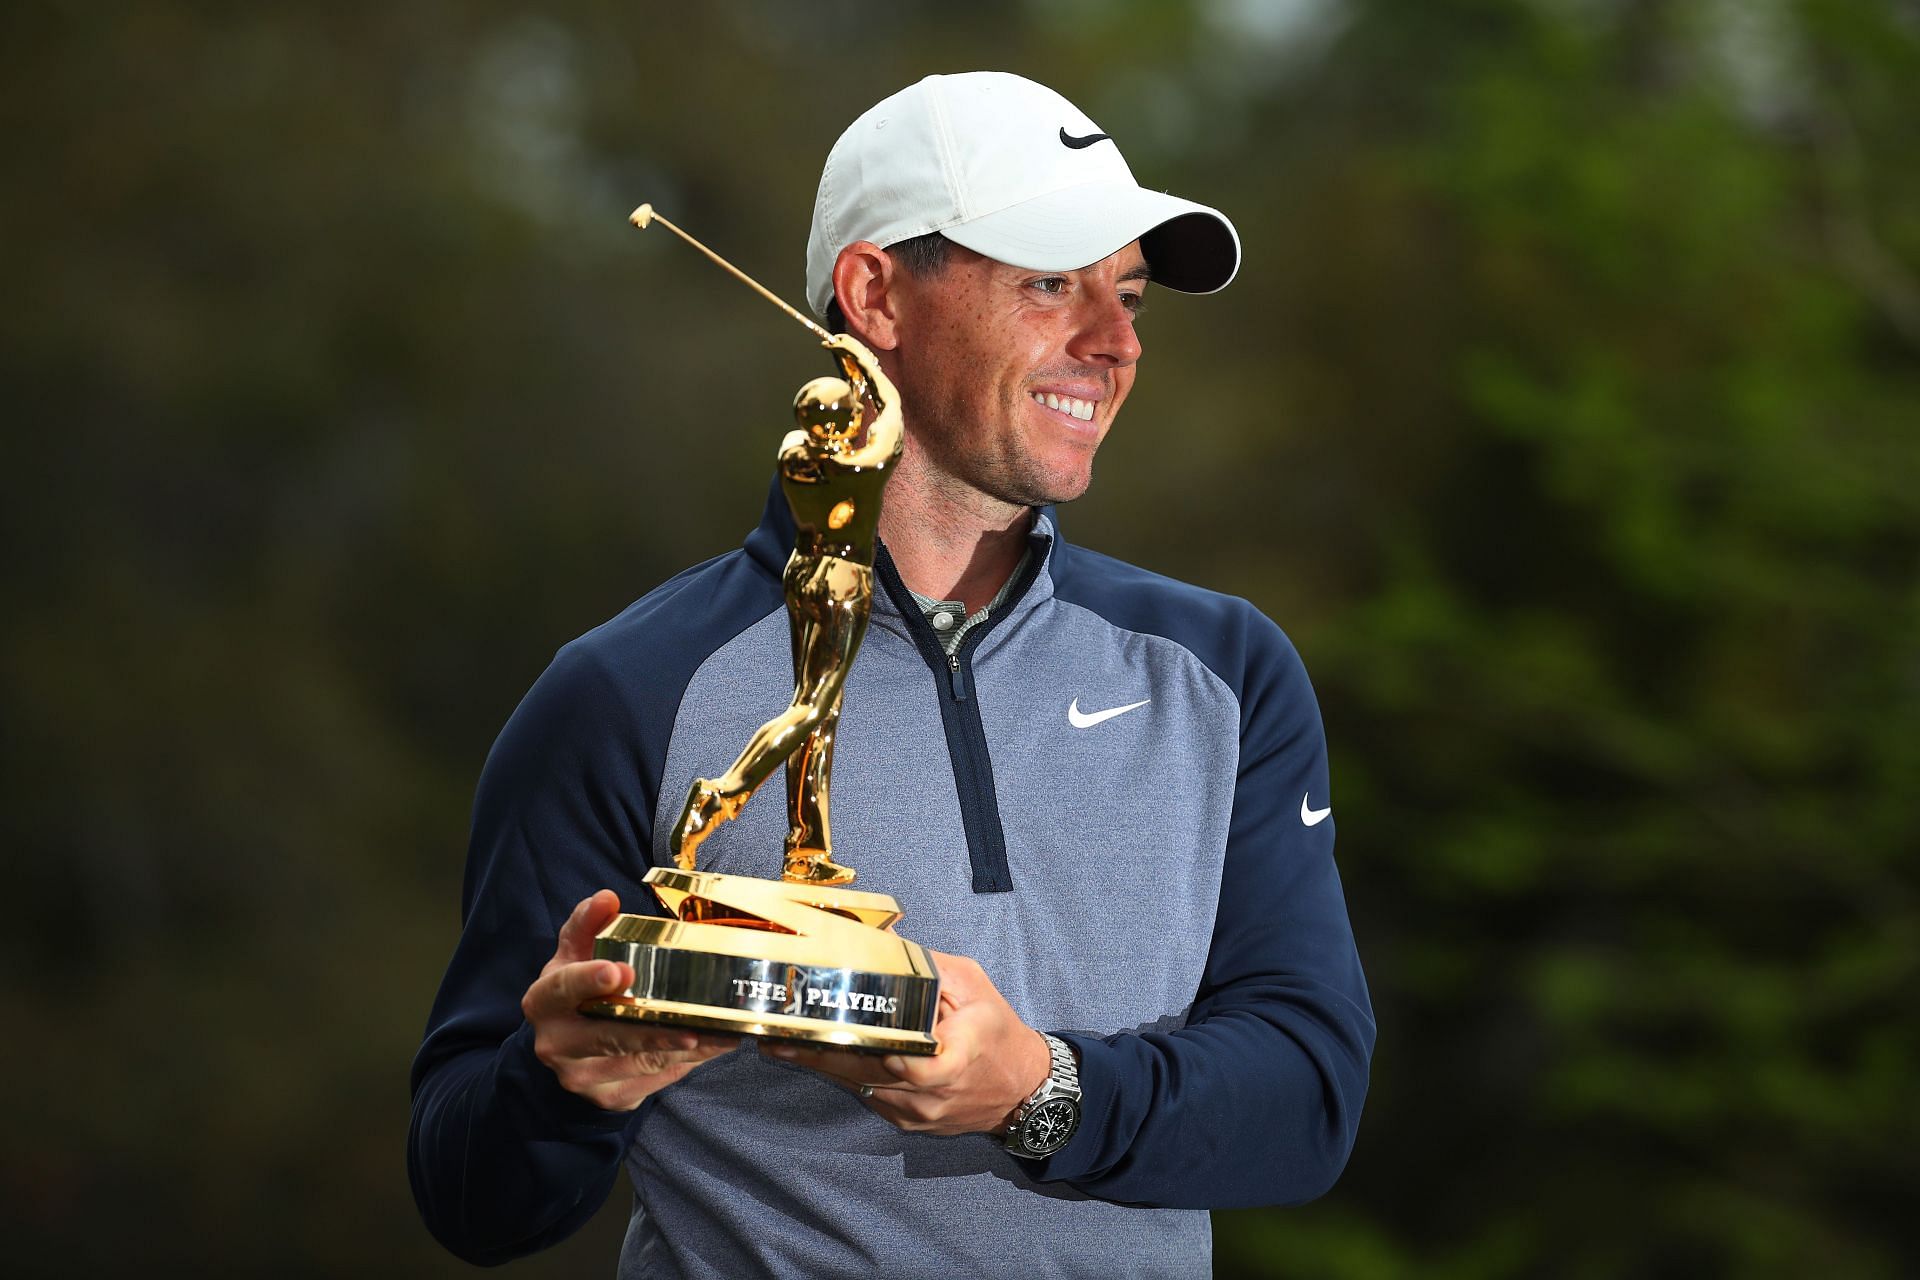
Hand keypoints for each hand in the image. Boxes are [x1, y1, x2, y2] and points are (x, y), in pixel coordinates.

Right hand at [521, 890, 738, 1110]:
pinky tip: (714, 1045)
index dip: (589, 981)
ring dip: (685, 1047)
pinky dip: (688, 1062)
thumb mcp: (573, 955)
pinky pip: (655, 1079)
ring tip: (722, 1032)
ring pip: (641, 1062)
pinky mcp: (611, 1098)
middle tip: (692, 1025)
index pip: (563, 989)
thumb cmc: (576, 994)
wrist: (565, 1052)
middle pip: (609, 1037)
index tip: (621, 971)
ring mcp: (583, 1078)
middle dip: (652, 1032)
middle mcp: (557, 1045)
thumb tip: (606, 898)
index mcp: (543, 1002)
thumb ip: (588, 924)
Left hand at [759, 950, 1049, 1135]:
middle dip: (814, 1055)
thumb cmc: (998, 1032)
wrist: (1024, 1090)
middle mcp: (928, 1094)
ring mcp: (916, 1115)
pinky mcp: (908, 1123)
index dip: (852, 1047)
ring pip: (859, 1087)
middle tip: (773, 1036)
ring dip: (823, 1066)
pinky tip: (821, 1059)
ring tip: (782, 1044)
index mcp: (949, 1059)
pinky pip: (870, 1096)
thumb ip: (927, 967)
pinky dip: (847, 1076)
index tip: (815, 1030)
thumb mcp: (973, 985)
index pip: (895, 1058)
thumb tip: (884, 942)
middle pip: (861, 1074)